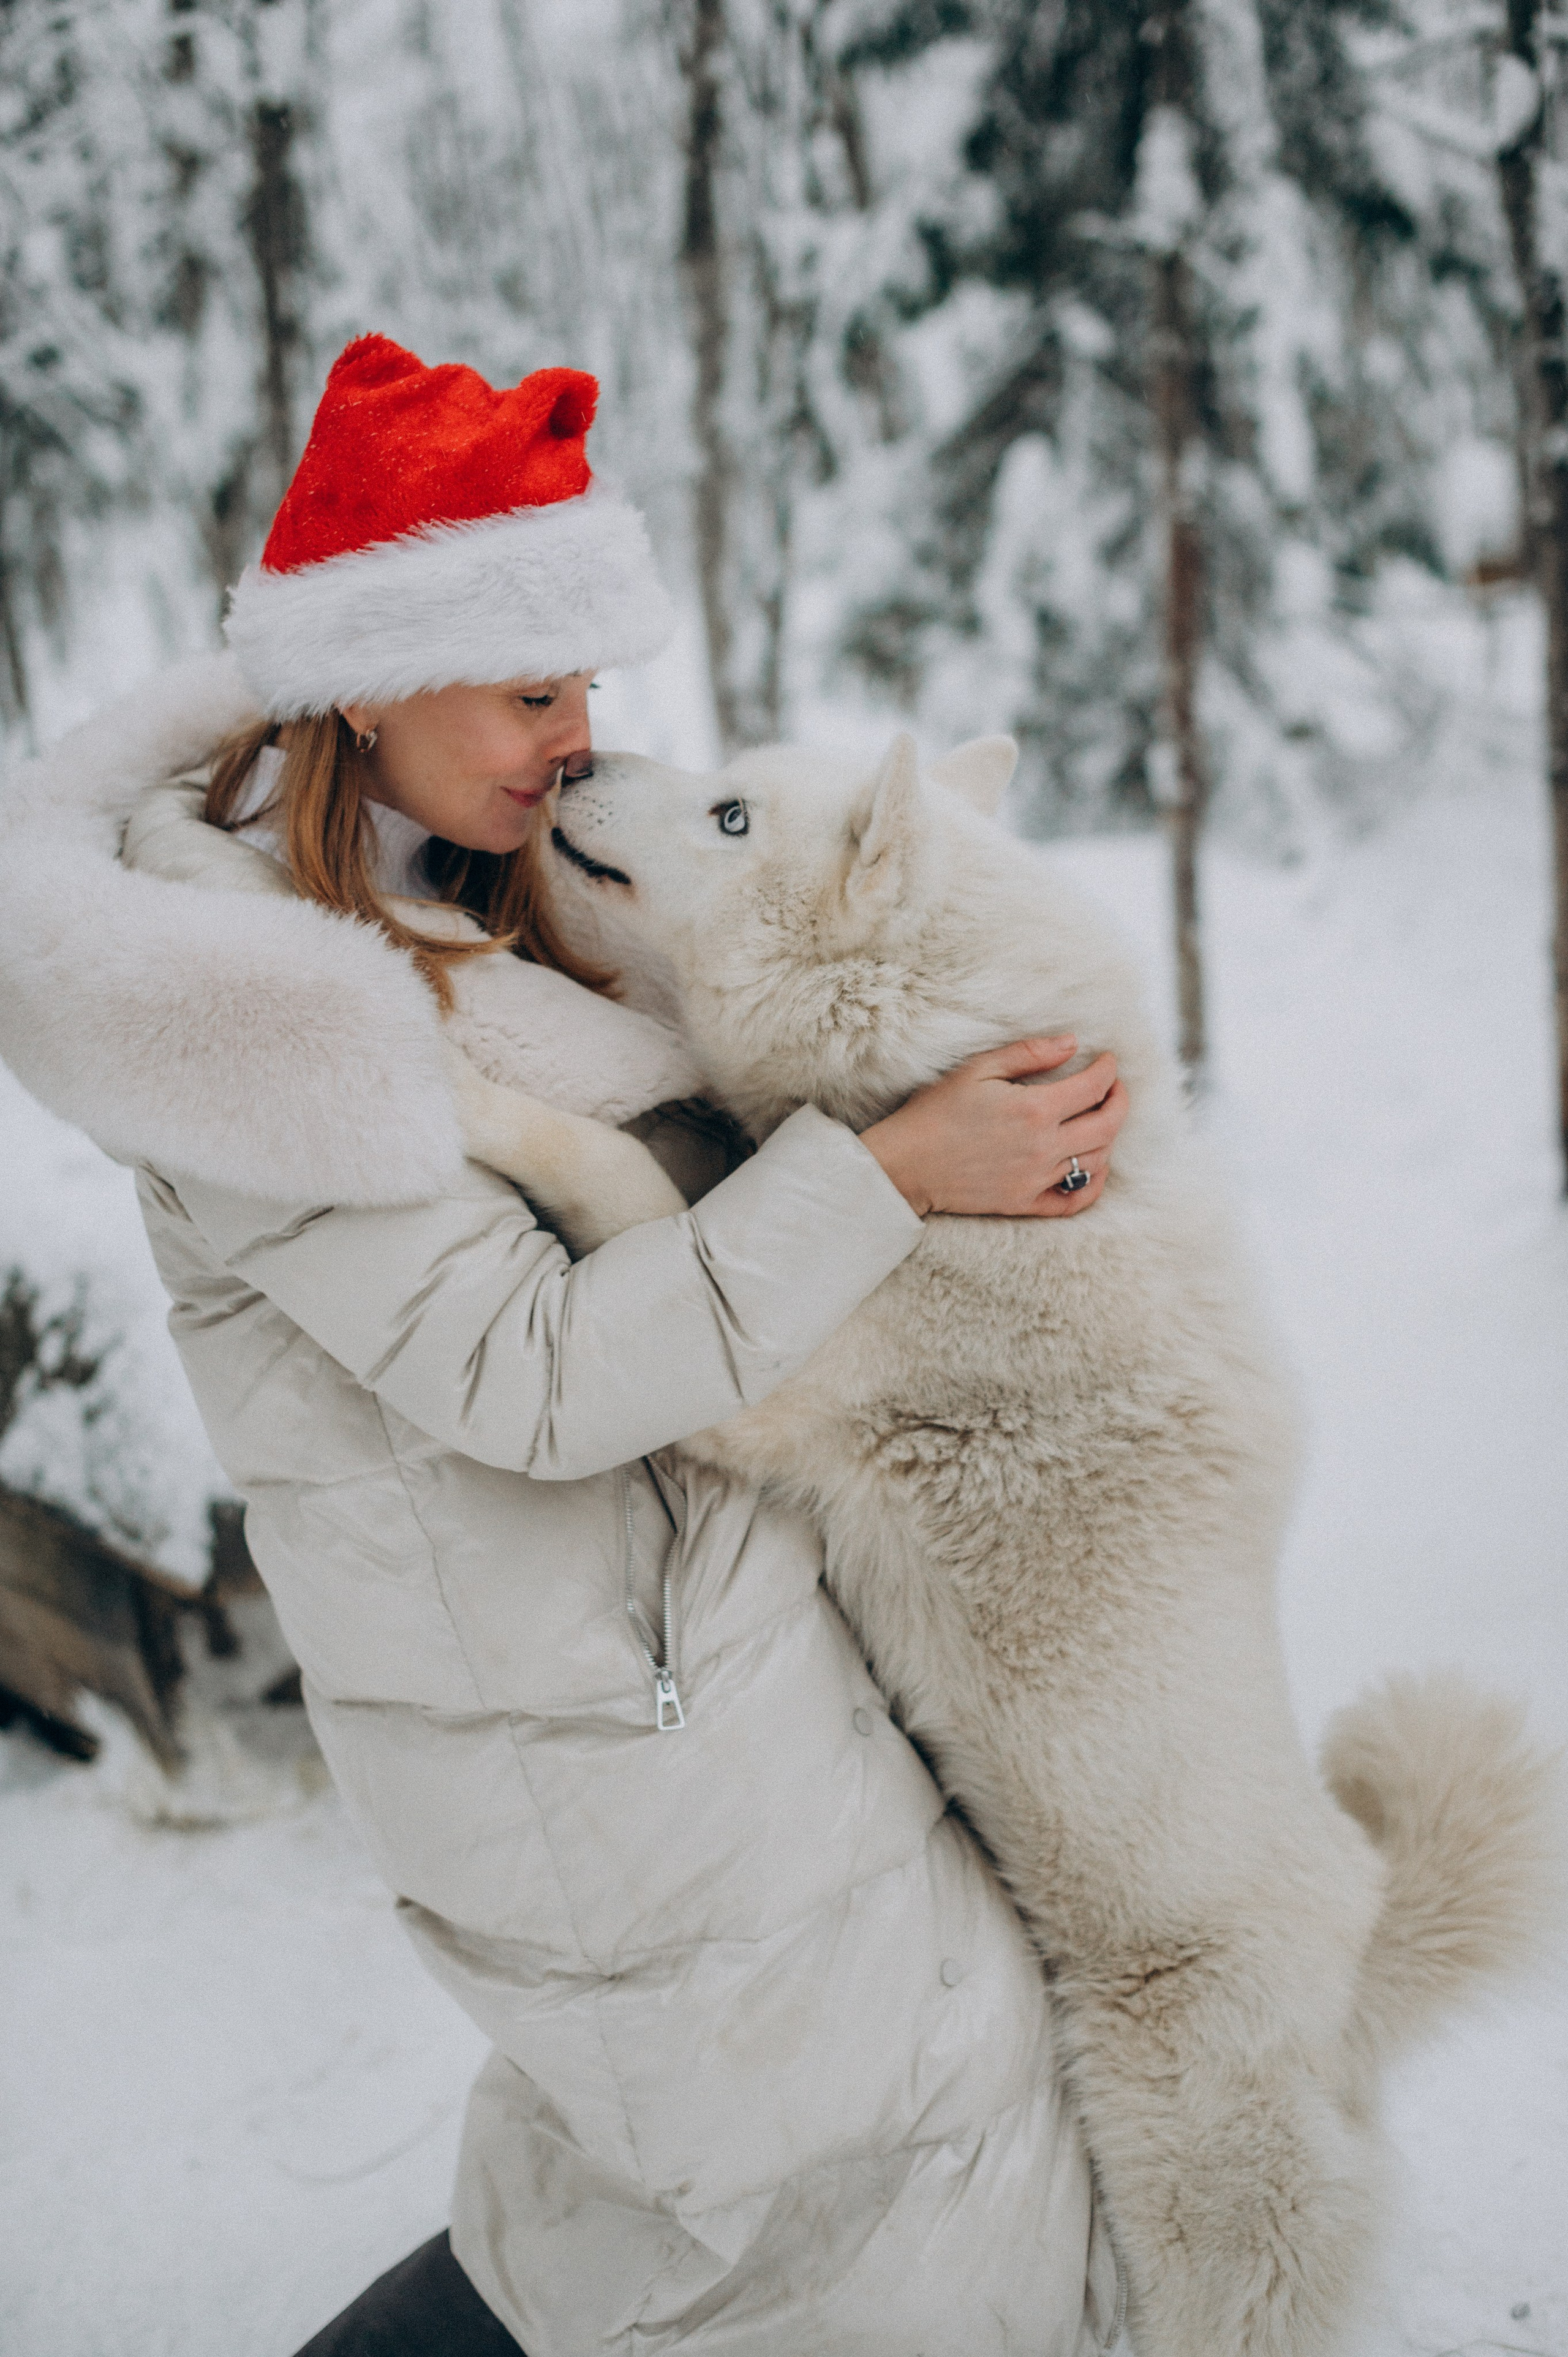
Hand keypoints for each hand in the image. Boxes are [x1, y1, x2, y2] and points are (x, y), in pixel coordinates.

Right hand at [860, 1036, 1126, 1218]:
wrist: (905, 1164)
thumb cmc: (935, 1112)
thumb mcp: (978, 1069)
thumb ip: (1029, 1054)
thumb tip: (1072, 1043)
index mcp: (1034, 1110)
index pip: (1094, 1087)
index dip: (1108, 1070)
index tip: (1107, 1061)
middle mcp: (1043, 1148)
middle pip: (1107, 1125)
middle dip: (1120, 1101)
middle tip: (1115, 1088)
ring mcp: (1036, 1179)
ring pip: (1097, 1160)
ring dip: (1107, 1137)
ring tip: (1099, 1119)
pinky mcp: (1025, 1203)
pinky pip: (1075, 1200)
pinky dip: (1092, 1183)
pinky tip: (1092, 1166)